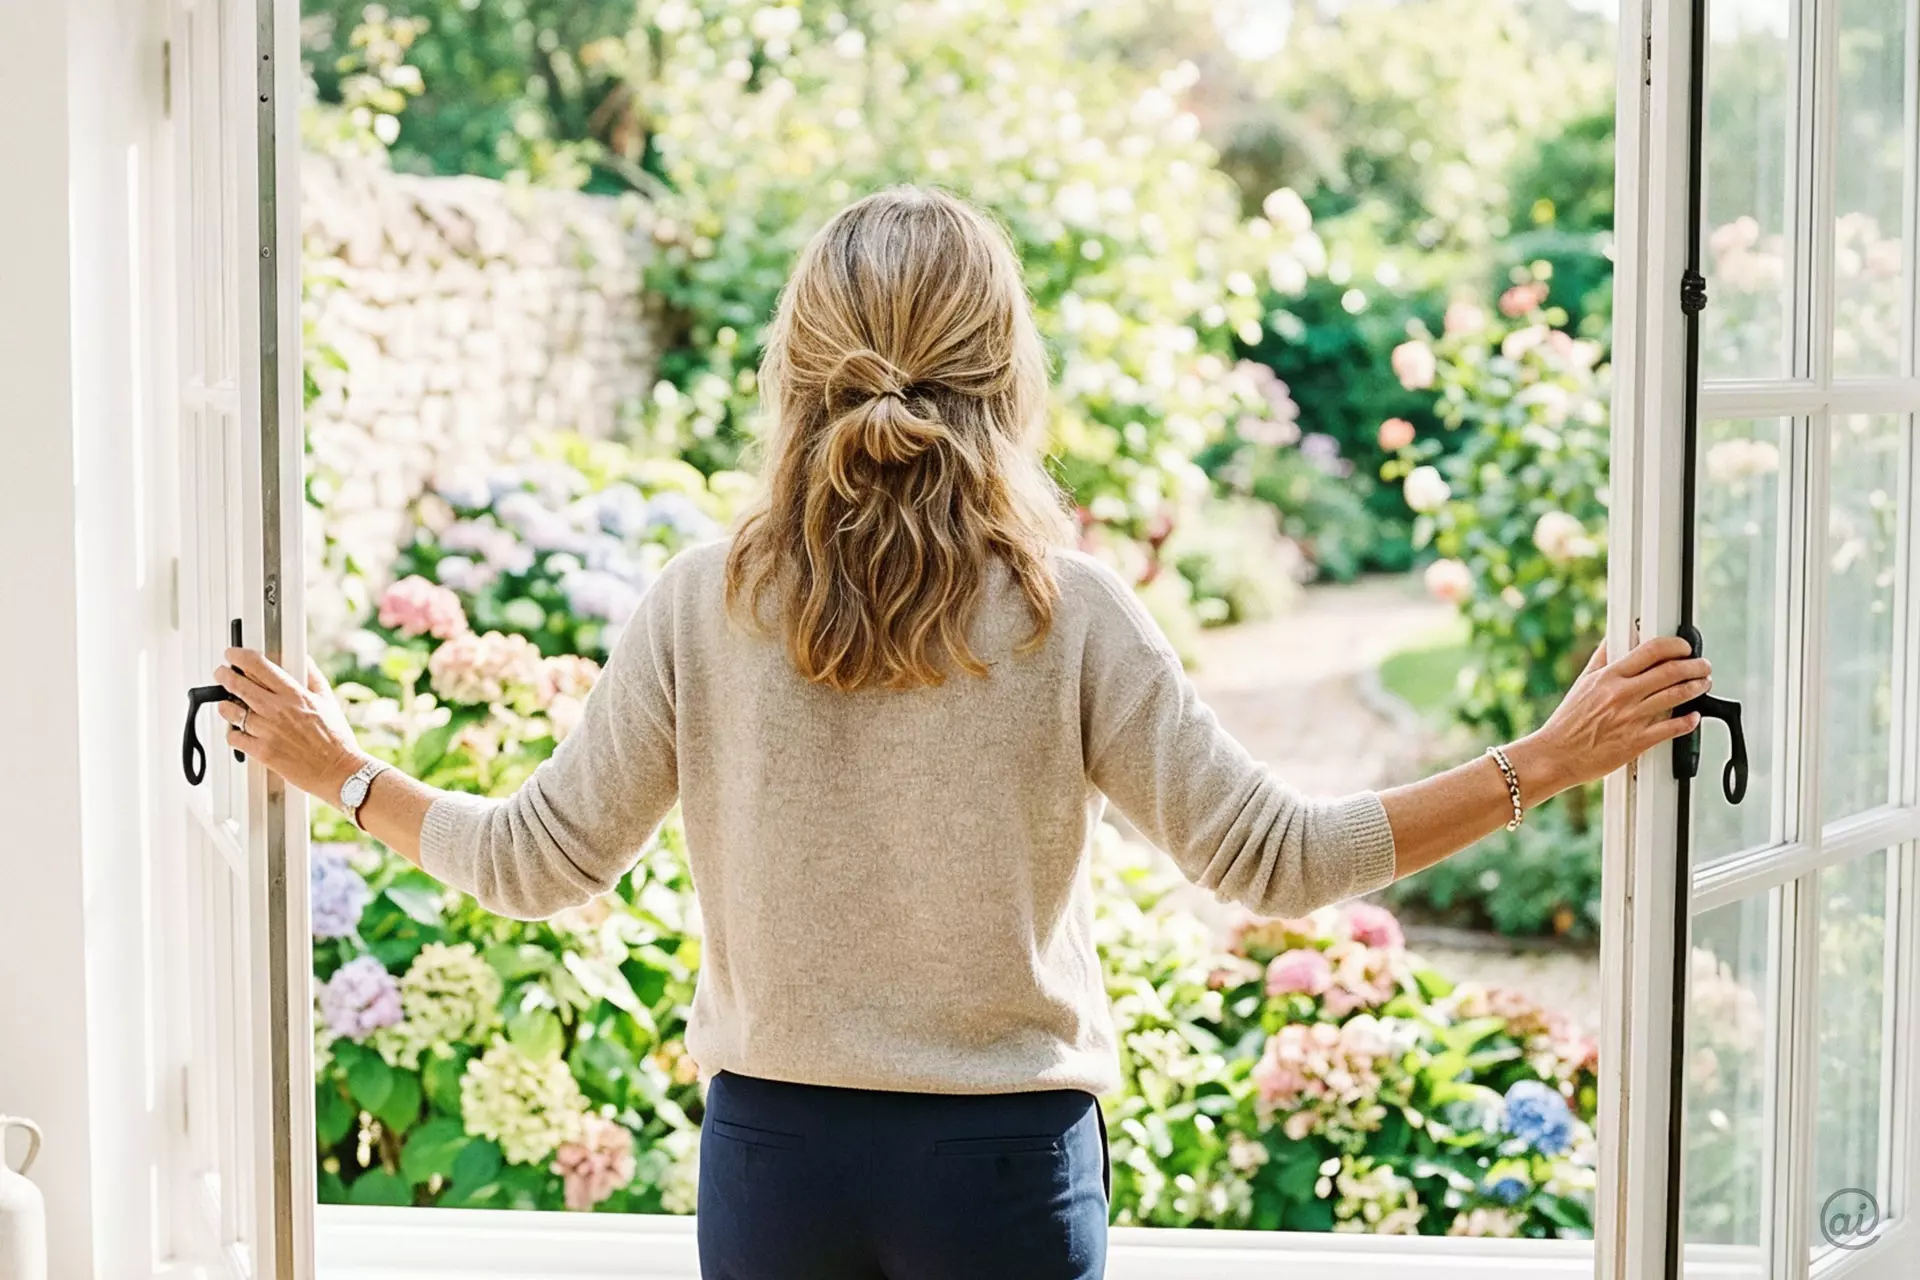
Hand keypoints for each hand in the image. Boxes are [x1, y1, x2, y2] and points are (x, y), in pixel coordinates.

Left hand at [216, 649, 367, 801]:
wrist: (338, 770)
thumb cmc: (336, 739)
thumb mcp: (328, 701)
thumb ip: (313, 677)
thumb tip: (305, 660)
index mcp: (294, 694)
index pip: (258, 666)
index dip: (239, 656)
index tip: (233, 655)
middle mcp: (277, 710)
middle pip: (237, 685)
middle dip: (224, 675)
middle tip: (221, 674)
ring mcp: (267, 731)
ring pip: (230, 711)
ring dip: (225, 705)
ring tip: (228, 704)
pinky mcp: (261, 751)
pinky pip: (234, 738)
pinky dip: (232, 733)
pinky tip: (239, 730)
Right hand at [1510, 636, 1710, 797]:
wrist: (1556, 755)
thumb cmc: (1567, 721)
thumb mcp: (1582, 683)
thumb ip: (1602, 659)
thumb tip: (1615, 638)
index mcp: (1609, 677)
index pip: (1651, 651)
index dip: (1676, 645)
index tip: (1685, 647)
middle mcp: (1622, 695)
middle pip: (1671, 672)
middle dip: (1695, 666)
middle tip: (1703, 666)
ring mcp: (1631, 718)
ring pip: (1676, 696)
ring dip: (1697, 688)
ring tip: (1704, 684)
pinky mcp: (1636, 742)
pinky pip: (1671, 729)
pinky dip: (1688, 721)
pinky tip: (1694, 716)